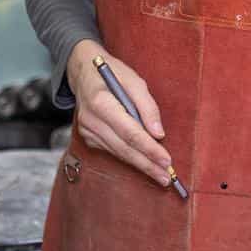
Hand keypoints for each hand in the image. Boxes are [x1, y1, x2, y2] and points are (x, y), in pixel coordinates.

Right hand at [66, 39, 175, 188]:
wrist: (84, 73)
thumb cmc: (113, 73)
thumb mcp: (134, 80)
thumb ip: (147, 106)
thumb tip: (158, 134)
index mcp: (100, 102)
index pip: (129, 132)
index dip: (149, 149)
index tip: (166, 160)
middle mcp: (91, 120)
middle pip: (124, 147)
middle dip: (147, 163)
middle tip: (167, 177)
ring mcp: (87, 131)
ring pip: (118, 152)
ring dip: (140, 164)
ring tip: (160, 175)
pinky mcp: (89, 137)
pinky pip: (112, 150)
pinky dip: (129, 157)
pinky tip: (144, 163)